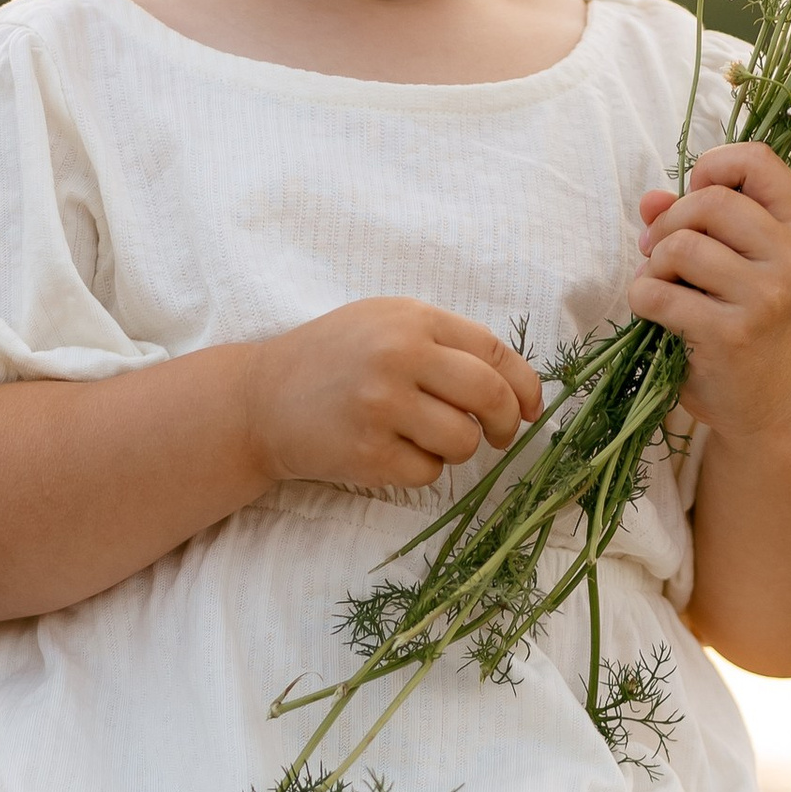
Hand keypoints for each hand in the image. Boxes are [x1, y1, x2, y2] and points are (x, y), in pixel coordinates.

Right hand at [243, 299, 542, 494]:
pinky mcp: (367, 452)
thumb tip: (519, 389)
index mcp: (411, 319)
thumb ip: (445, 344)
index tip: (530, 407)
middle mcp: (398, 356)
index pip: (494, 352)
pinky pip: (428, 472)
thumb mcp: (385, 324)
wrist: (260, 399)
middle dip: (506, 423)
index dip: (524, 385)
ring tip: (424, 438)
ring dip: (457, 448)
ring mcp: (381, 406)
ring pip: (463, 441)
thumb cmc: (333, 360)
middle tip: (499, 436)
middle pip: (489, 396)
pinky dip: (420, 469)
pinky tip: (390, 451)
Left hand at [632, 143, 790, 440]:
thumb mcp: (740, 264)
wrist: (774, 399)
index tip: (697, 193)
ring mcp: (765, 298)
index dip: (715, 166)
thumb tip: (649, 199)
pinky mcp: (731, 334)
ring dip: (654, 264)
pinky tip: (655, 313)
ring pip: (681, 246)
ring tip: (662, 285)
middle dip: (670, 223)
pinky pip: (659, 293)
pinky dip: (642, 297)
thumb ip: (696, 223)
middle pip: (709, 202)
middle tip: (660, 251)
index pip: (760, 162)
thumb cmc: (751, 320)